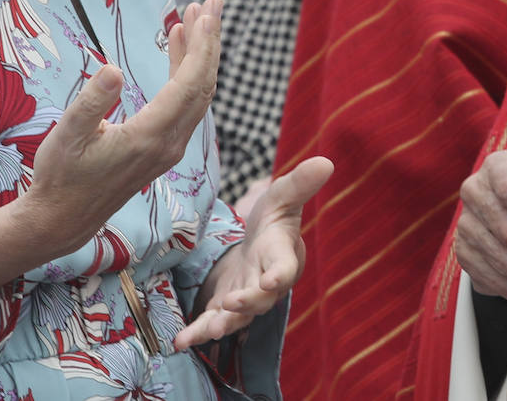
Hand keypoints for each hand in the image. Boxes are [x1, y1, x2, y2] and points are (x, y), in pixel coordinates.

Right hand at [0, 0, 223, 297]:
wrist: (63, 219)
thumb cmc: (60, 176)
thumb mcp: (66, 136)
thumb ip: (90, 103)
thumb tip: (112, 69)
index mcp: (151, 137)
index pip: (189, 85)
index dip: (201, 47)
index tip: (206, 14)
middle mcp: (170, 142)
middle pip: (203, 85)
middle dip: (210, 42)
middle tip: (212, 2)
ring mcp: (170, 146)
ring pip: (197, 93)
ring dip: (199, 54)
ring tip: (196, 15)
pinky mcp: (163, 146)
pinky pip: (185, 102)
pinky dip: (185, 71)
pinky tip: (178, 44)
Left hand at [174, 155, 332, 350]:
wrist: (259, 245)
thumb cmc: (274, 219)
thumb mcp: (283, 196)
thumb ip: (300, 184)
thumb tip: (325, 162)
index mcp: (282, 255)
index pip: (286, 267)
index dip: (280, 275)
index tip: (271, 280)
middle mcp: (267, 283)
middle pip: (261, 298)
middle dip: (247, 303)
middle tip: (232, 303)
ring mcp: (246, 298)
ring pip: (238, 317)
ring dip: (224, 324)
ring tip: (210, 330)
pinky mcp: (225, 308)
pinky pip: (212, 323)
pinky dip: (198, 334)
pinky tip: (180, 342)